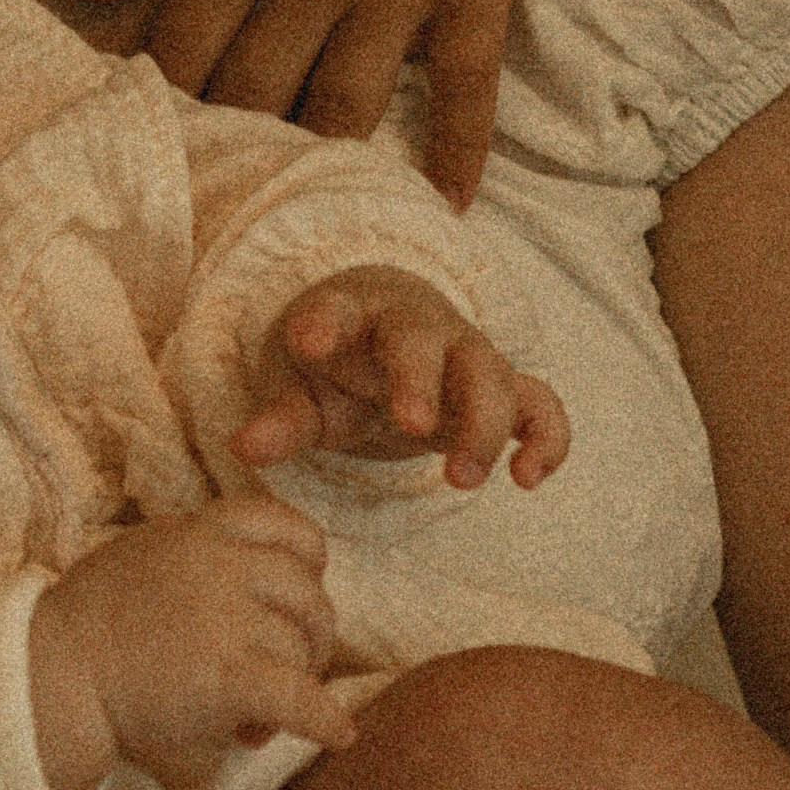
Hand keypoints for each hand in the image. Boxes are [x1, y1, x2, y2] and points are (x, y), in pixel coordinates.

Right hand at [27, 496, 355, 789]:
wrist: (51, 673)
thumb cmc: (88, 625)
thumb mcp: (143, 557)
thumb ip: (195, 559)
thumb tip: (245, 602)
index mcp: (199, 533)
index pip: (283, 523)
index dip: (308, 560)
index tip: (300, 590)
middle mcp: (221, 566)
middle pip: (308, 595)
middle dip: (309, 638)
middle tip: (283, 675)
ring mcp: (226, 619)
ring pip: (299, 651)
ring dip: (294, 686)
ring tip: (253, 721)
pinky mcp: (227, 677)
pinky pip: (299, 697)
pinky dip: (324, 720)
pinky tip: (337, 736)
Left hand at [69, 0, 538, 206]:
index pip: (186, 53)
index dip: (160, 105)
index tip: (140, 151)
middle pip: (260, 94)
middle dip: (229, 153)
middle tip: (210, 209)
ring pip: (351, 103)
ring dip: (324, 164)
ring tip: (303, 221)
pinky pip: (468, 85)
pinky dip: (458, 151)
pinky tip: (443, 210)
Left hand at [234, 268, 569, 490]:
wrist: (387, 337)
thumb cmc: (336, 364)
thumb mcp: (299, 387)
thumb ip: (279, 419)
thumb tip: (243, 448)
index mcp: (353, 313)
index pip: (337, 308)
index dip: (324, 321)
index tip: (308, 340)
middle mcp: (416, 326)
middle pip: (425, 341)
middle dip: (421, 380)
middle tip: (413, 426)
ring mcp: (465, 353)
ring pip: (490, 374)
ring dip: (483, 426)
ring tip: (459, 480)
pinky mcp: (501, 387)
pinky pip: (540, 402)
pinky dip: (546, 435)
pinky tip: (529, 478)